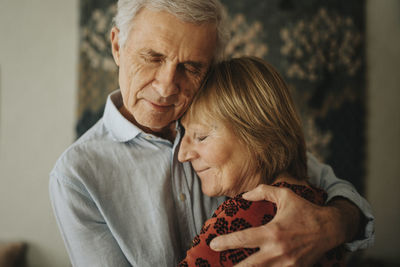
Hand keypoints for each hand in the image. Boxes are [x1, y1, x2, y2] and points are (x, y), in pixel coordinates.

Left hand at [209, 184, 346, 266]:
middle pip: (249, 265)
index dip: (225, 243)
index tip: (213, 244)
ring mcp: (287, 264)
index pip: (243, 239)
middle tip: (219, 265)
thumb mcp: (285, 195)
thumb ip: (263, 191)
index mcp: (273, 232)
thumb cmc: (305, 210)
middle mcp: (278, 251)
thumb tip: (244, 196)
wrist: (331, 228)